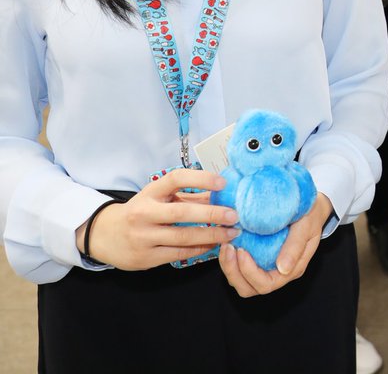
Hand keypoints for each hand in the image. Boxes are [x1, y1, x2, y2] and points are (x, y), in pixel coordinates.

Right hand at [78, 168, 238, 269]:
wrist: (103, 236)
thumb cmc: (139, 212)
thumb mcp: (158, 199)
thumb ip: (188, 197)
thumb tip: (221, 195)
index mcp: (149, 193)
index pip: (175, 179)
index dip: (200, 179)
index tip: (222, 183)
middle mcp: (144, 214)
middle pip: (182, 213)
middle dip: (212, 214)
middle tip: (234, 215)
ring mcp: (143, 237)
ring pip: (183, 237)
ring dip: (212, 235)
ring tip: (231, 232)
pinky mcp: (146, 258)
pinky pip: (179, 253)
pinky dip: (200, 249)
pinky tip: (215, 245)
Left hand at [219, 193, 332, 297]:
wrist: (312, 207)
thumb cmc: (310, 215)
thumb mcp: (306, 226)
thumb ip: (295, 246)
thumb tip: (283, 268)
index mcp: (292, 269)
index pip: (266, 284)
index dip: (249, 272)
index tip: (242, 249)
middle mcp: (278, 273)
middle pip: (249, 288)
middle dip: (233, 272)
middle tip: (228, 248)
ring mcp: (267, 267)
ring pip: (241, 282)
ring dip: (229, 267)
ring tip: (226, 245)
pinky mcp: (258, 259)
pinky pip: (239, 269)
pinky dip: (230, 260)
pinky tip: (229, 242)